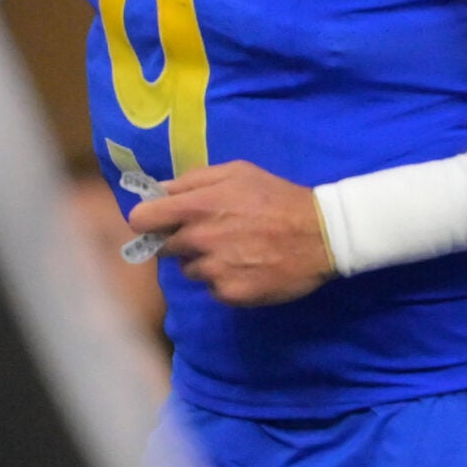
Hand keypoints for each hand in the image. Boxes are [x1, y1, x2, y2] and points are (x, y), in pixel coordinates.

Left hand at [127, 161, 334, 306]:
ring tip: (238, 252)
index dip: (149, 221)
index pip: (141, 220)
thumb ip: (193, 179)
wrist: (325, 234)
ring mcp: (214, 270)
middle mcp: (199, 239)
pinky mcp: (230, 294)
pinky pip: (213, 289)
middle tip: (213, 235)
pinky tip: (250, 268)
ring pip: (190, 270)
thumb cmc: (279, 198)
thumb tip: (159, 192)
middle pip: (165, 249)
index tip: (162, 223)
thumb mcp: (239, 173)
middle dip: (182, 242)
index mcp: (197, 206)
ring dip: (206, 262)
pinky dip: (226, 280)